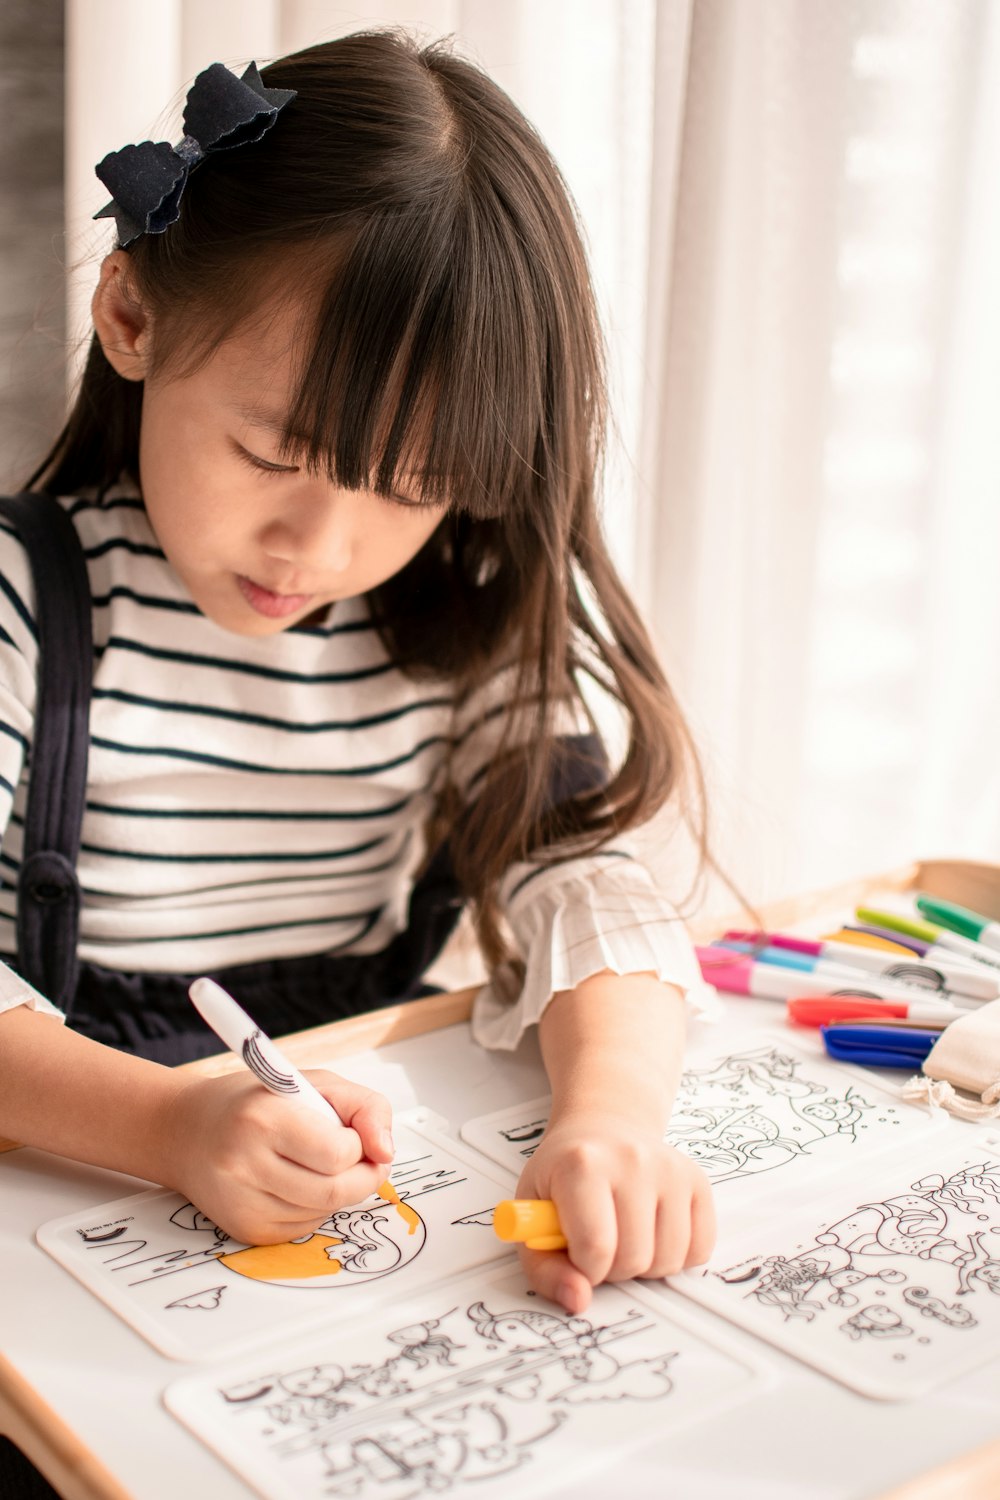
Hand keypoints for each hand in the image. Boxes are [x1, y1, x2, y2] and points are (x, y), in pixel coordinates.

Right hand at [162, 1069, 393, 1244]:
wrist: (186, 1131)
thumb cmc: (256, 1102)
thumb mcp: (313, 1083)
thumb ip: (364, 1107)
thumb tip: (386, 1152)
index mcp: (264, 1119)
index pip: (339, 1152)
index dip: (359, 1145)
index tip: (353, 1133)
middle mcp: (246, 1165)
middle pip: (336, 1191)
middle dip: (363, 1176)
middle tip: (362, 1159)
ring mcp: (242, 1203)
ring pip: (324, 1212)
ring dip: (338, 1191)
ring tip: (319, 1164)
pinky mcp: (244, 1229)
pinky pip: (304, 1228)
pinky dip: (315, 1207)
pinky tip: (297, 1182)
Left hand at [513, 1110, 714, 1313]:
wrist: (601, 1130)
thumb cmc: (564, 1175)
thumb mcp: (532, 1216)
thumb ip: (545, 1269)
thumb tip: (578, 1301)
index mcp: (582, 1164)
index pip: (595, 1247)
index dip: (585, 1270)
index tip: (578, 1257)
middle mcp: (632, 1160)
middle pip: (634, 1258)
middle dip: (613, 1269)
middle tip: (600, 1244)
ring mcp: (670, 1168)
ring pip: (669, 1259)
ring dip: (645, 1266)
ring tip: (625, 1238)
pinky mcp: (697, 1180)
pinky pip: (699, 1249)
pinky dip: (676, 1256)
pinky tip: (653, 1233)